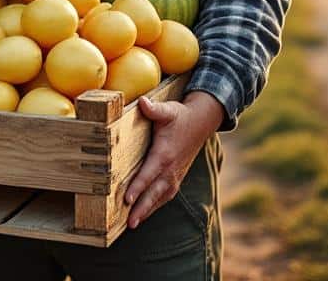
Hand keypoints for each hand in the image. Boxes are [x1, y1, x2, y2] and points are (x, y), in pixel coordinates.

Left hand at [123, 90, 222, 228]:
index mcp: (164, 154)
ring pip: (159, 198)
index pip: (149, 174)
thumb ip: (154, 109)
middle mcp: (170, 169)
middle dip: (142, 208)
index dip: (137, 187)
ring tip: (132, 224)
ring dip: (147, 211)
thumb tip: (142, 102)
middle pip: (154, 193)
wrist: (200, 123)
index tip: (127, 199)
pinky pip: (164, 195)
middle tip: (129, 223)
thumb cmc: (180, 116)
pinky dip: (155, 206)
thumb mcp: (168, 110)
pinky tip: (144, 214)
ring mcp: (174, 175)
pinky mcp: (176, 177)